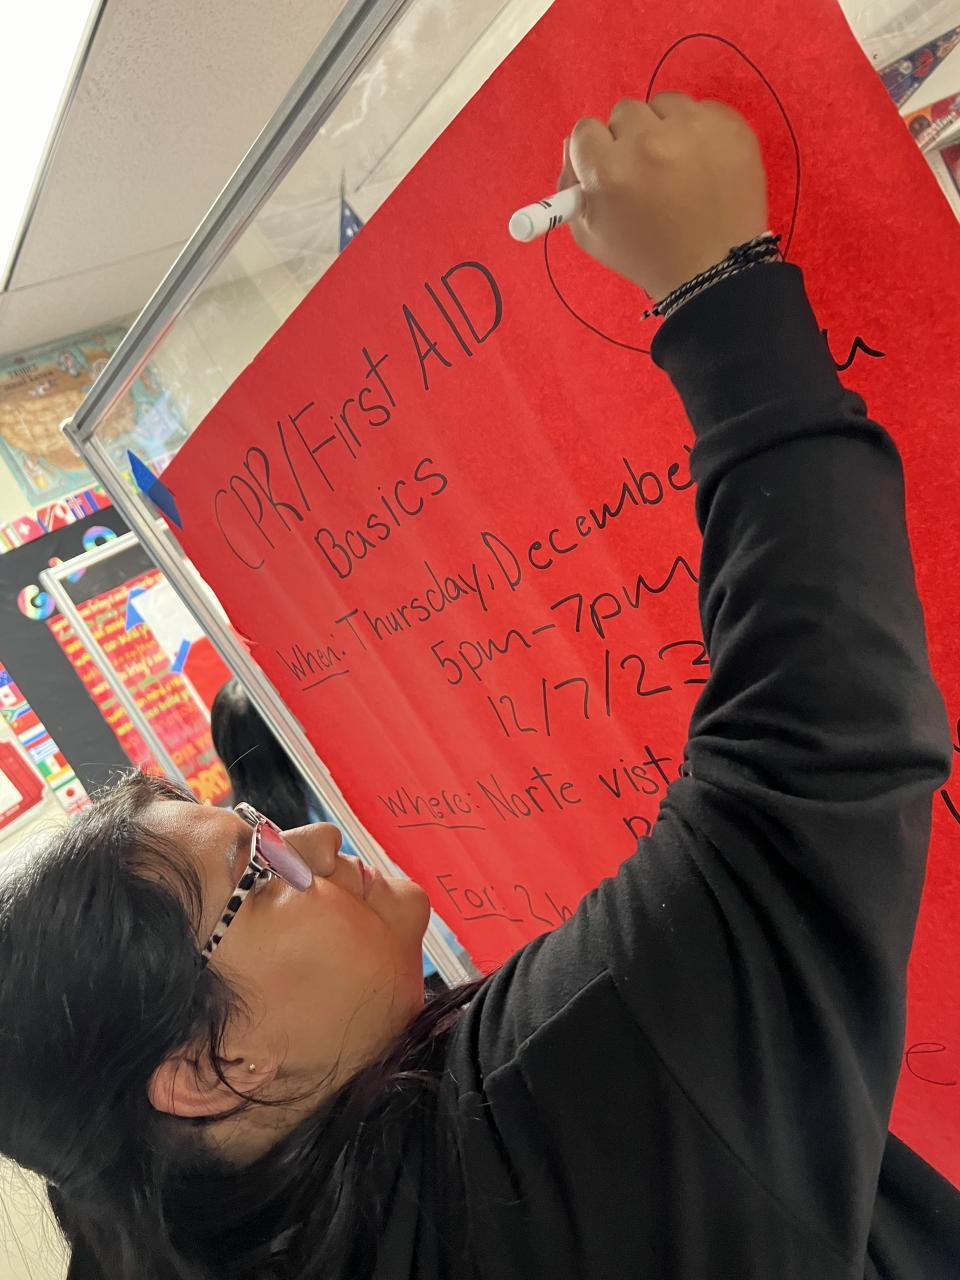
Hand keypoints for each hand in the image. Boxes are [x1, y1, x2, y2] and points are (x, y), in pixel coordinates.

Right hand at [559, 93, 767, 299]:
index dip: (595, 151)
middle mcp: (649, 141)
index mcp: (609, 171)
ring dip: (663, 128)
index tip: (610, 169)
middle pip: (624, 112)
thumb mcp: (590, 234)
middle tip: (646, 172)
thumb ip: (570, 185)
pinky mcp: (728, 125)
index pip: (585, 130)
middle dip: (629, 139)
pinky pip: (702, 108)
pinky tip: (702, 163)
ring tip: (676, 165)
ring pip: (664, 104)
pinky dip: (698, 131)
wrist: (714, 270)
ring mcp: (693, 129)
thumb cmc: (646, 256)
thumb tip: (574, 145)